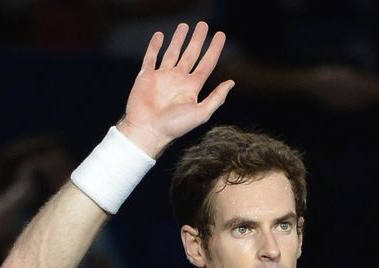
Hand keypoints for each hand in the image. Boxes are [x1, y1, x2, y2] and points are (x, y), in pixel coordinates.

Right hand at [117, 21, 234, 157]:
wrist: (147, 131)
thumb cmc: (174, 126)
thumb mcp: (201, 113)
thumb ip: (216, 98)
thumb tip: (232, 82)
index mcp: (192, 87)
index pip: (206, 63)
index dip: (214, 49)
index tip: (221, 35)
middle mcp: (178, 80)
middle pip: (191, 54)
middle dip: (197, 39)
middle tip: (203, 25)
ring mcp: (162, 77)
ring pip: (172, 53)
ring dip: (178, 39)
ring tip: (184, 26)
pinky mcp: (146, 77)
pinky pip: (151, 57)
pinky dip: (154, 46)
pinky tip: (160, 36)